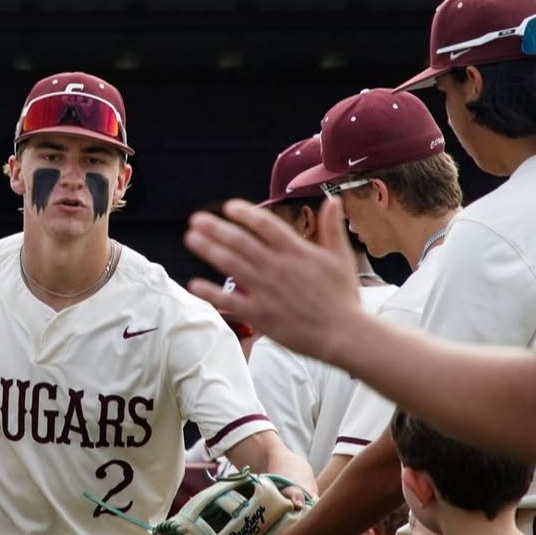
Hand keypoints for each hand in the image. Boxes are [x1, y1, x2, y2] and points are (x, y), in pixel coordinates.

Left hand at [183, 198, 362, 362]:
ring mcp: (266, 290)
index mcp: (296, 251)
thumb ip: (332, 228)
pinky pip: (230, 301)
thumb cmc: (344, 297)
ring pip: (232, 265)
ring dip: (209, 250)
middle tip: (197, 219)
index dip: (245, 213)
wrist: (343, 334)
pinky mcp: (260, 314)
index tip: (229, 207)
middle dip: (216, 228)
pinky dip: (211, 292)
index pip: (265, 224)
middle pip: (241, 241)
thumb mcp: (341, 257)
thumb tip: (332, 200)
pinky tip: (194, 284)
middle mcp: (277, 267)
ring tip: (191, 238)